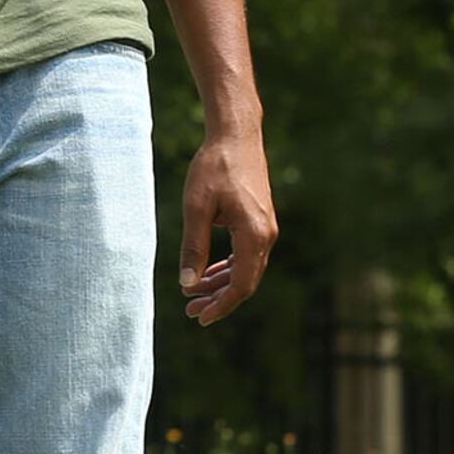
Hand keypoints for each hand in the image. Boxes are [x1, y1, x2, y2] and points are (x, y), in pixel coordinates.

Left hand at [175, 124, 277, 326]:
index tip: (199, 317)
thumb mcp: (196, 208)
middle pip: (246, 281)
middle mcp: (266, 235)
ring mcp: (266, 228)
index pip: (241, 285)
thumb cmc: (214, 167)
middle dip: (219, 299)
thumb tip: (187, 284)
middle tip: (191, 311)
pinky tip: (209, 271)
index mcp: (254, 235)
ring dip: (222, 283)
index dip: (221, 305)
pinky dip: (229, 266)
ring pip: (247, 269)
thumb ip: (193, 248)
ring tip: (194, 294)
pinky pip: (247, 254)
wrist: (236, 136)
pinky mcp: (260, 220)